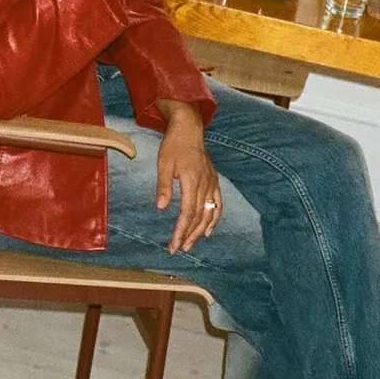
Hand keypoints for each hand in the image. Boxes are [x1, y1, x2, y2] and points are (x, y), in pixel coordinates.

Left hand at [155, 103, 221, 252]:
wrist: (189, 129)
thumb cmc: (173, 145)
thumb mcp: (164, 164)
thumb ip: (164, 186)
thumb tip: (161, 208)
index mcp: (192, 181)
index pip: (187, 213)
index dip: (181, 231)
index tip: (174, 244)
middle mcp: (205, 184)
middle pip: (199, 217)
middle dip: (189, 235)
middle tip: (178, 248)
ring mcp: (212, 183)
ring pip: (210, 213)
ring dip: (200, 231)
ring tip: (191, 244)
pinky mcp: (214, 181)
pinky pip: (218, 204)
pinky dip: (215, 219)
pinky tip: (208, 230)